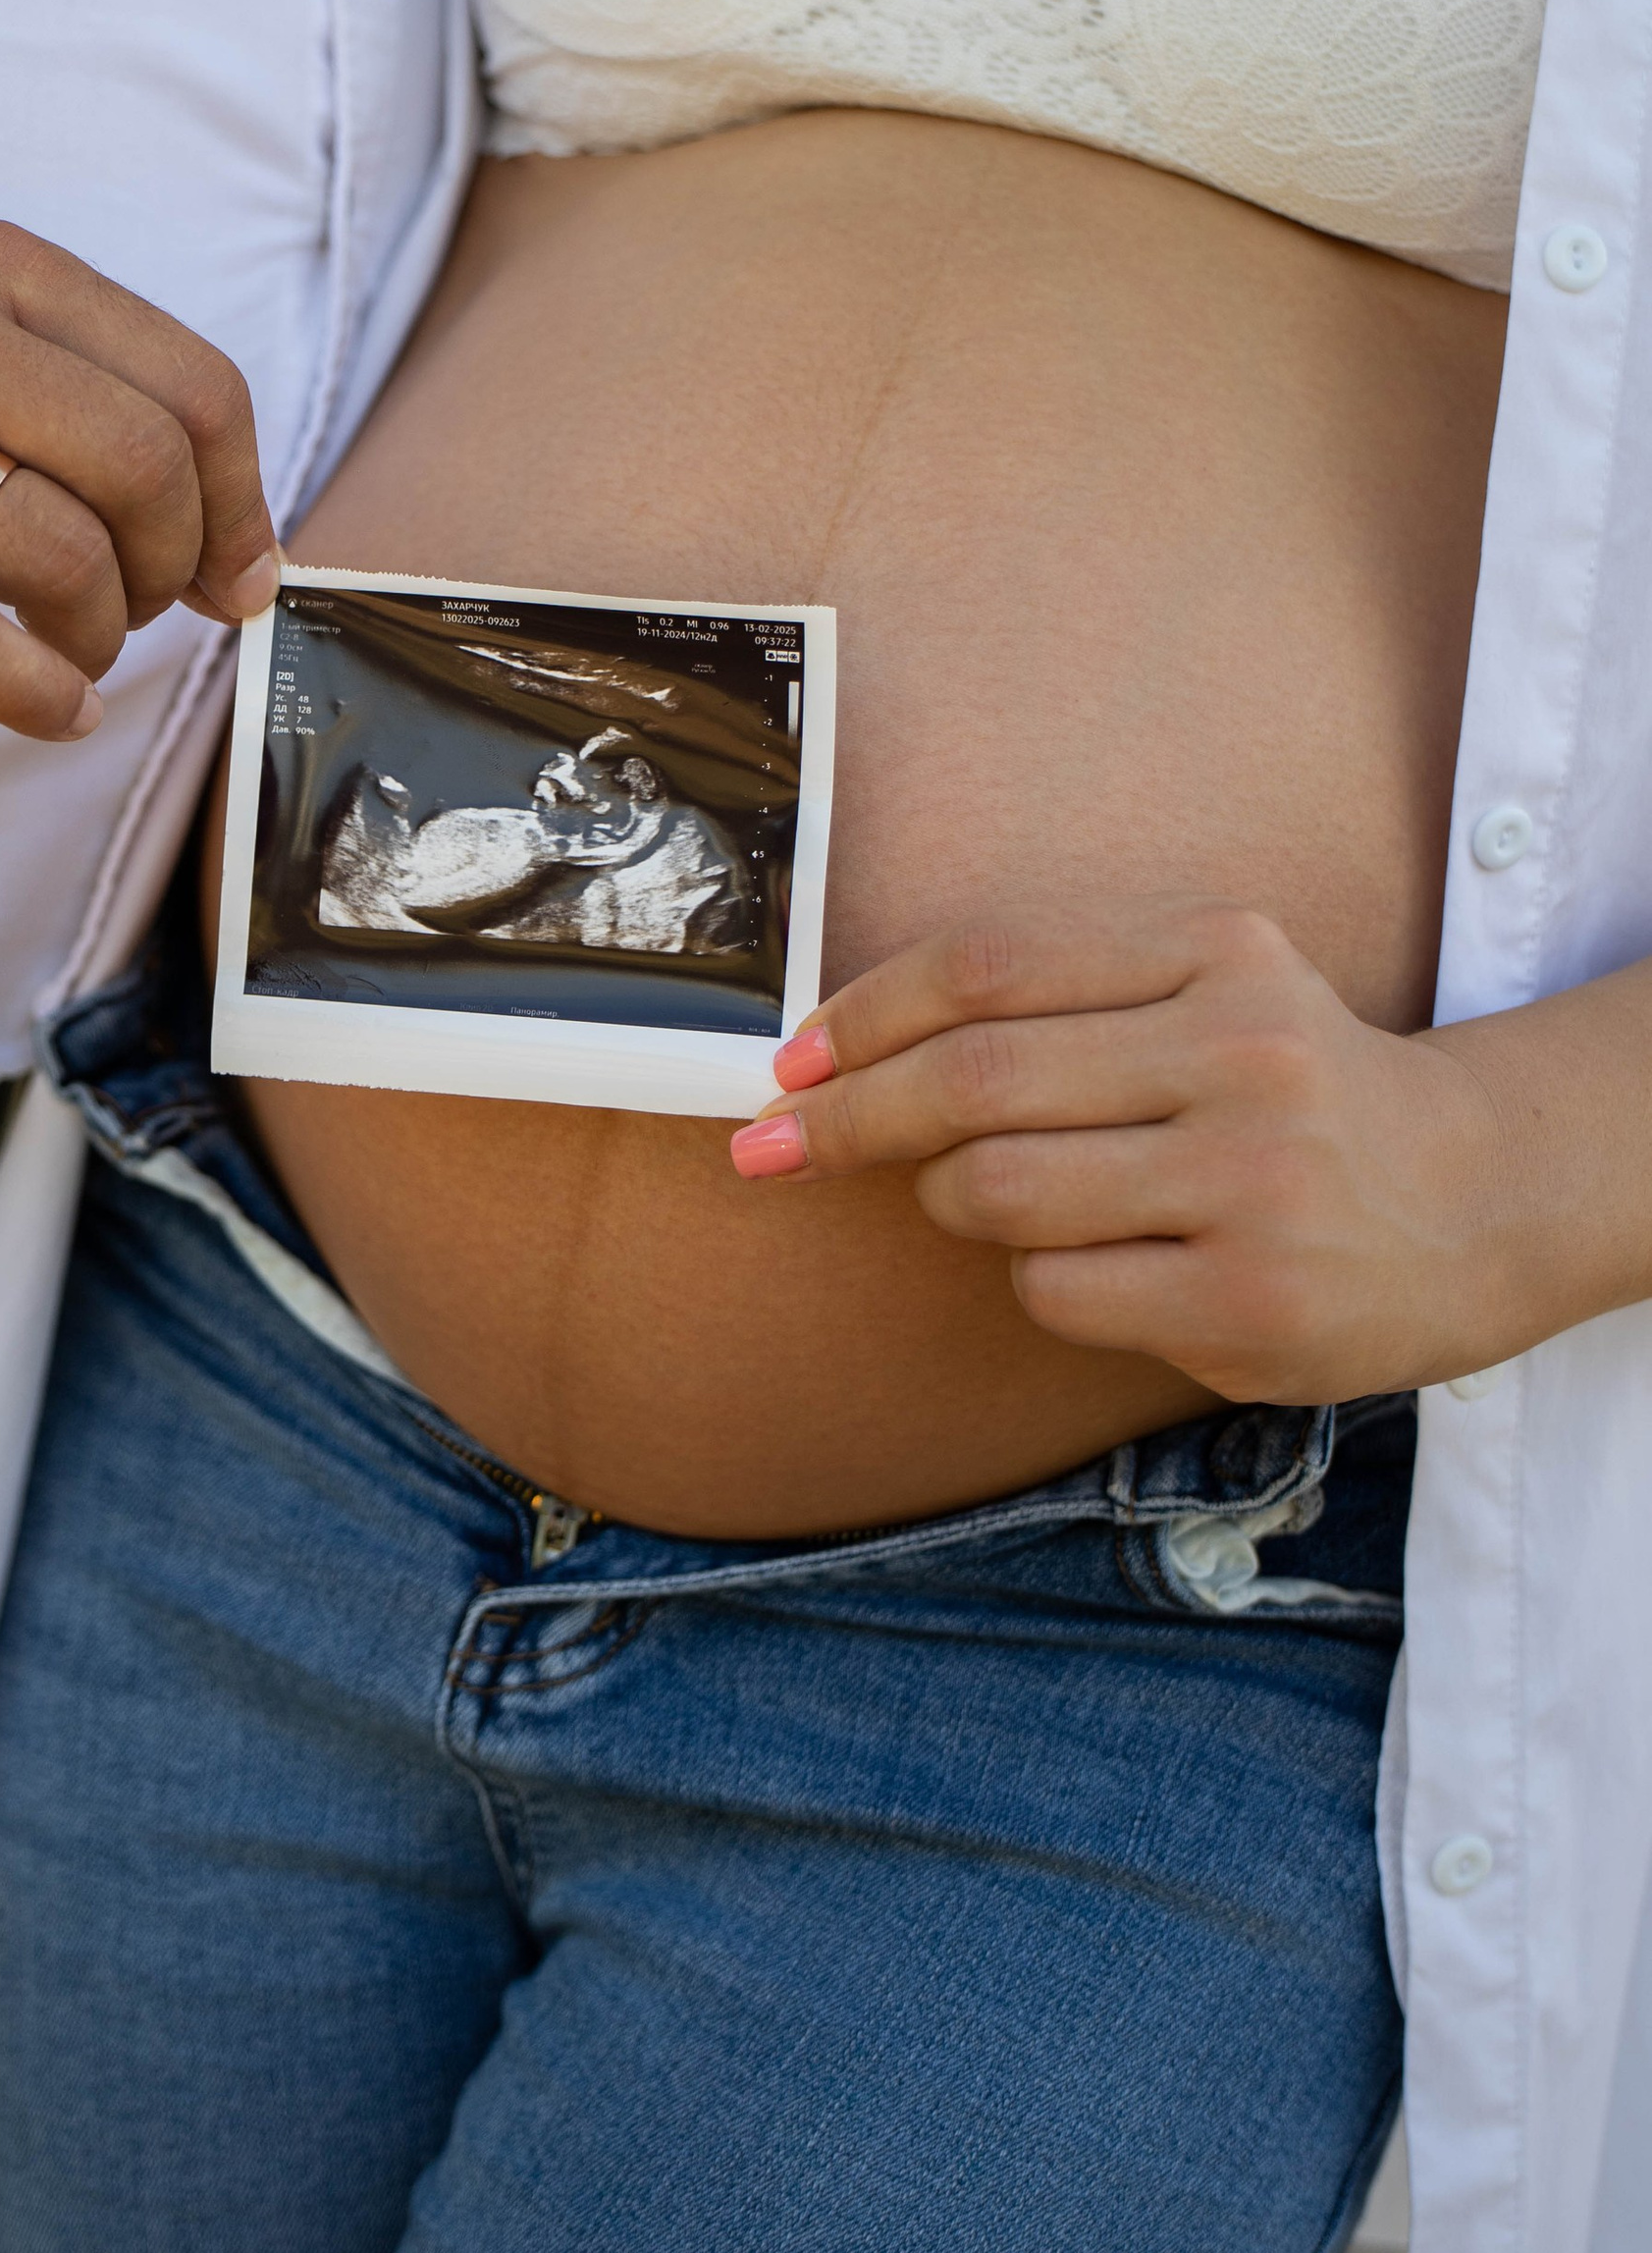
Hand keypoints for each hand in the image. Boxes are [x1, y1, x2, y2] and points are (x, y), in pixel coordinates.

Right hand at [0, 220, 278, 739]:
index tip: (231, 574)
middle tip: (134, 614)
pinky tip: (50, 710)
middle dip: (168, 570)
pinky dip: (34, 693)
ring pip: (60, 552)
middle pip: (143, 467)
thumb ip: (89, 406)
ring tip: (67, 653)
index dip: (239, 501)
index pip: (192, 384)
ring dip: (95, 637)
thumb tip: (240, 552)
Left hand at [730, 899, 1535, 1403]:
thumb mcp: (1209, 989)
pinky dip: (1034, 1278)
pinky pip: (1055, 1289)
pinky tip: (1095, 1263)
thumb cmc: (1295, 1092)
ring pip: (998, 1193)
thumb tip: (834, 1051)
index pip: (988, 968)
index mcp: (1221, 952)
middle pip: (973, 1082)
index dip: (863, 1016)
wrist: (1479, 1199)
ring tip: (977, 1197)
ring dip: (950, 1200)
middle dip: (847, 1119)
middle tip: (774, 1145)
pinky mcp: (1249, 1299)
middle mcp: (1243, 1055)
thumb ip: (1055, 995)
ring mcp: (1251, 1183)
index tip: (791, 1062)